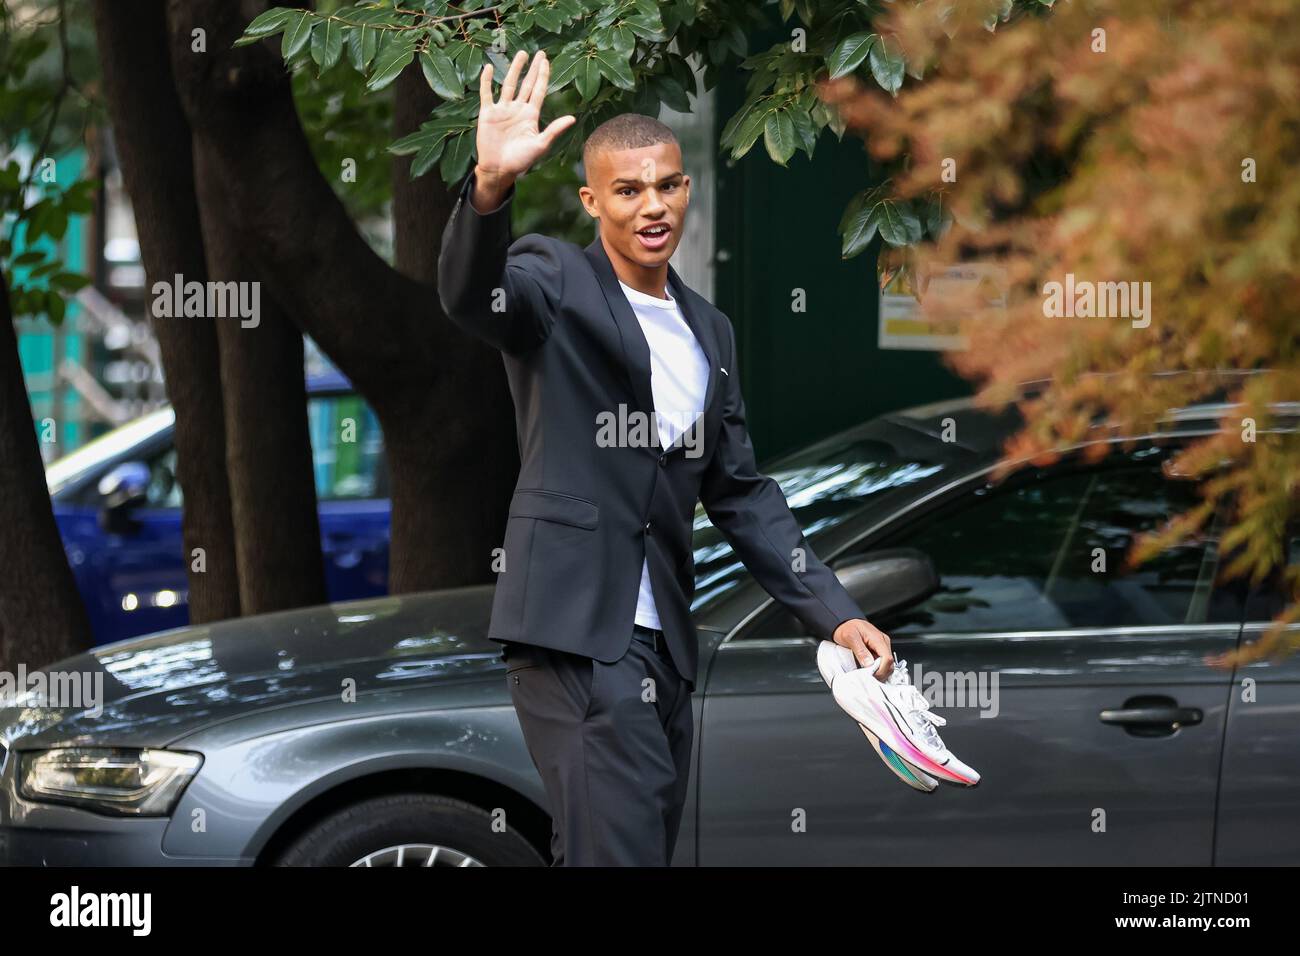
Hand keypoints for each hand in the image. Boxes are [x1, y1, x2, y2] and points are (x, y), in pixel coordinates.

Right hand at [472, 50, 574, 207]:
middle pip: (526, 84)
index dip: (543, 76)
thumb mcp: (540, 145)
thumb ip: (554, 130)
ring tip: (521, 54)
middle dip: (533, 69)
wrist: (499, 169)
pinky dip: (487, 81)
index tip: (546, 61)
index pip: (538, 91)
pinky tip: (489, 68)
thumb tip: (572, 118)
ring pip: (509, 85)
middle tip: (539, 53)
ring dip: (515, 70)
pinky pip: (487, 94)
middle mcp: (518, 109)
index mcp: (531, 115)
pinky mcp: (488, 113)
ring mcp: (503, 110)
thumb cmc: (521, 161)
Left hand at [832, 618, 893, 679]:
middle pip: (890, 664)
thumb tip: (869, 664)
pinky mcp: (878, 651)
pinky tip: (868, 670)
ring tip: (866, 673)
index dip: (881, 670)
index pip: (888, 658)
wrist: (845, 622)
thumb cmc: (847, 627)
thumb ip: (860, 651)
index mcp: (878, 639)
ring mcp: (882, 647)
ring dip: (878, 672)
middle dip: (880, 673)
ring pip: (887, 666)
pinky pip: (881, 664)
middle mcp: (883, 643)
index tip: (871, 675)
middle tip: (867, 677)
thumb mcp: (850, 637)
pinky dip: (876, 669)